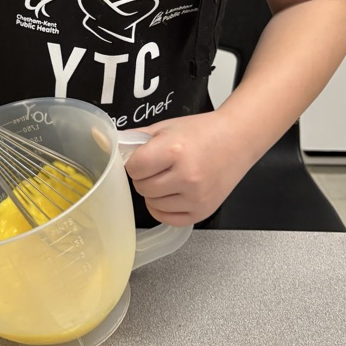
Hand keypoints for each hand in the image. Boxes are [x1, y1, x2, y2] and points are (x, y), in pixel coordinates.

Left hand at [123, 111, 255, 225]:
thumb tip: (108, 144)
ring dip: (154, 192)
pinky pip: (168, 219)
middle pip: (142, 187)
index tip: (143, 157)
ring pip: (152, 204)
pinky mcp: (203, 211)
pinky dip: (164, 208)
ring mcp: (196, 197)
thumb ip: (136, 138)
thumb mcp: (167, 127)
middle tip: (157, 166)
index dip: (134, 162)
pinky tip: (172, 193)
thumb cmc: (202, 131)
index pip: (134, 168)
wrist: (237, 139)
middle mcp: (186, 176)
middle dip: (144, 177)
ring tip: (169, 177)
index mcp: (174, 150)